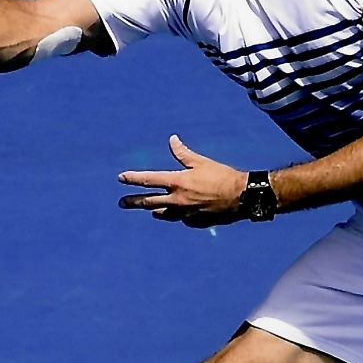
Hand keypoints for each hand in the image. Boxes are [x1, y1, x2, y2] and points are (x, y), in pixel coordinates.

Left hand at [118, 135, 246, 226]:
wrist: (242, 197)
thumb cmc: (223, 176)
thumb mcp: (201, 162)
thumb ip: (182, 153)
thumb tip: (172, 140)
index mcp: (177, 183)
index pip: (148, 180)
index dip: (132, 178)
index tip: (121, 178)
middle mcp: (177, 200)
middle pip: (148, 202)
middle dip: (133, 202)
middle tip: (122, 203)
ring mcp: (185, 214)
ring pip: (164, 214)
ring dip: (156, 210)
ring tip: (151, 210)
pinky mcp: (195, 222)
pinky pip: (182, 219)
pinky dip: (180, 214)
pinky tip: (182, 212)